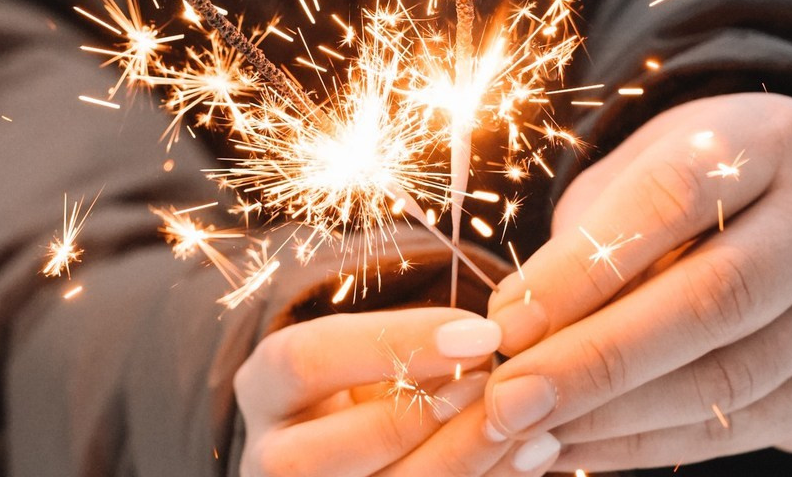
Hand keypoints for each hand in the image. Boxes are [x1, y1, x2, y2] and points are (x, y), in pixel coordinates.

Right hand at [236, 306, 562, 476]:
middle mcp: (267, 459)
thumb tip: (486, 340)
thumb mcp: (368, 351)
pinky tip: (526, 457)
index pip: (307, 359)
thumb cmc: (368, 379)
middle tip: (496, 384)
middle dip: (422, 416)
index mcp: (265, 386)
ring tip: (520, 424)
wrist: (348, 450)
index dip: (396, 343)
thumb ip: (405, 347)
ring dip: (458, 460)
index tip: (481, 331)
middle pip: (325, 450)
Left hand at [483, 93, 791, 470]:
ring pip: (727, 379)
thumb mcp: (645, 164)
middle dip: (596, 359)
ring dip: (616, 415)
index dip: (584, 265)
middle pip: (709, 300)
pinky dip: (652, 443)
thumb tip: (521, 327)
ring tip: (534, 429)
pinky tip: (583, 445)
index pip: (672, 199)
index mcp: (771, 138)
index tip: (507, 319)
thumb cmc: (695, 178)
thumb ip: (593, 229)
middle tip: (510, 396)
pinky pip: (740, 427)